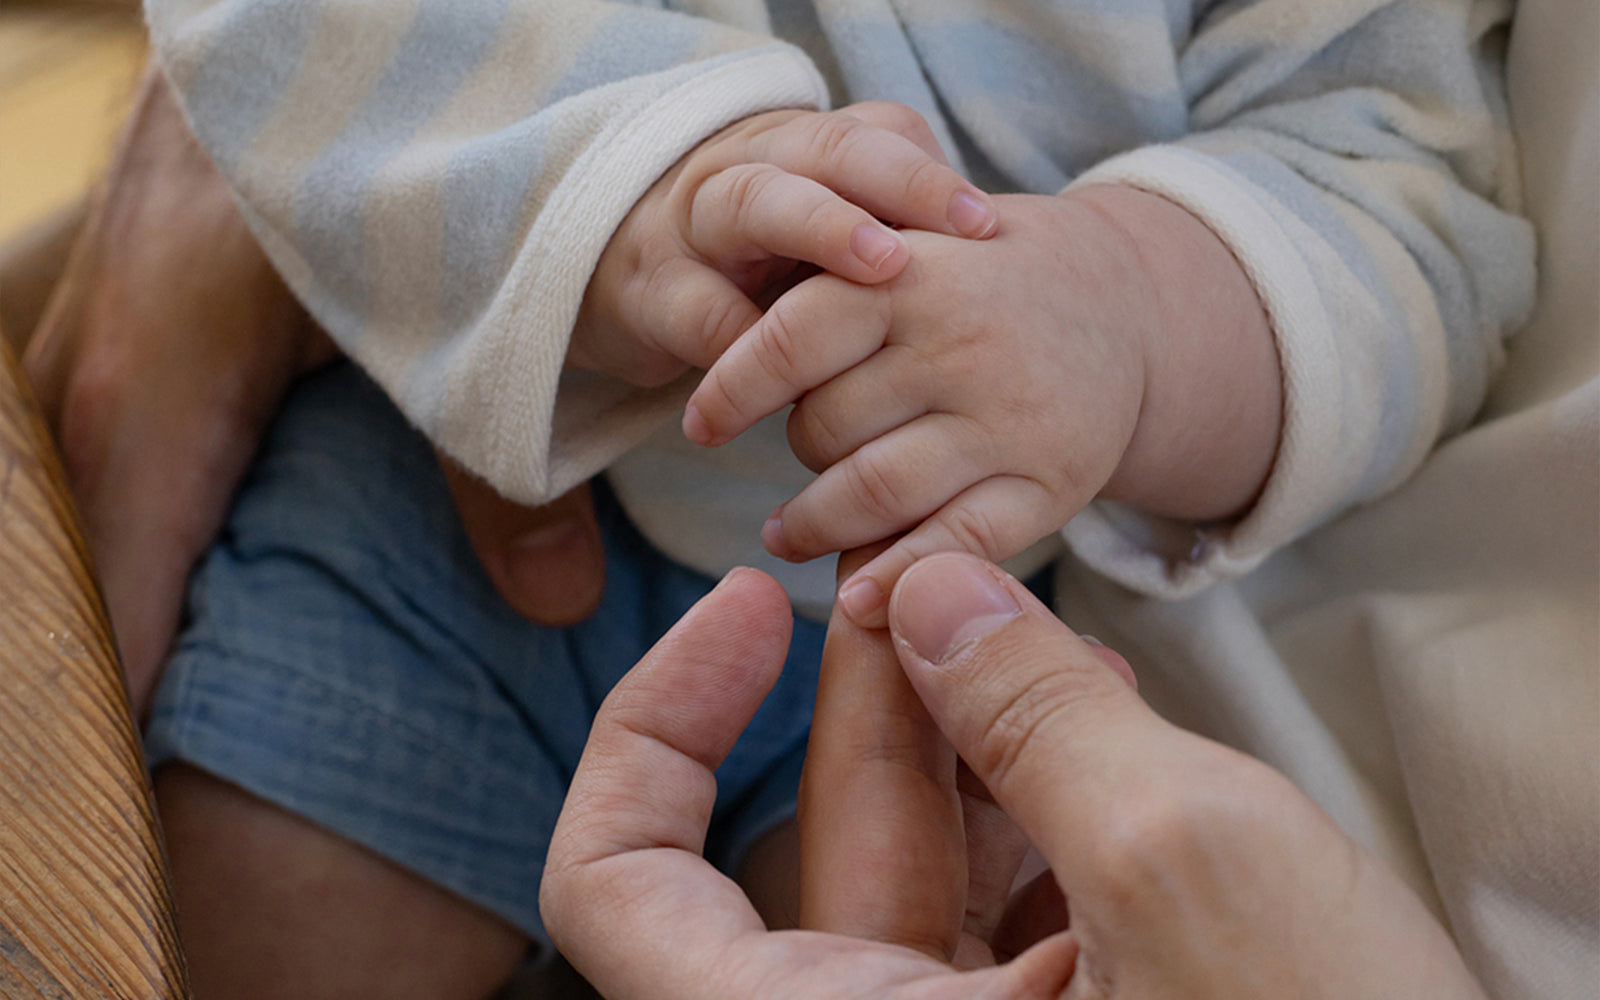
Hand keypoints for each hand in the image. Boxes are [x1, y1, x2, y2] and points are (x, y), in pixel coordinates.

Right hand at [22, 67, 604, 715]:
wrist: (300, 25)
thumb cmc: (371, 170)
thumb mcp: (440, 316)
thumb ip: (495, 467)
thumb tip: (558, 606)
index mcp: (167, 388)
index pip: (119, 589)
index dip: (125, 698)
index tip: (139, 798)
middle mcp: (99, 376)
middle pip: (74, 565)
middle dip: (104, 665)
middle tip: (145, 773)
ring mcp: (90, 345)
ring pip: (71, 508)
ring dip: (105, 596)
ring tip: (148, 691)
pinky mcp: (113, 326)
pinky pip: (91, 456)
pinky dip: (119, 524)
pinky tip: (159, 568)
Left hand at [542, 552, 1489, 998]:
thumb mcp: (1183, 865)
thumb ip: (1037, 718)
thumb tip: (932, 596)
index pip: (617, 889)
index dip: (649, 732)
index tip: (741, 610)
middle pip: (820, 833)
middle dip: (879, 684)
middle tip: (938, 573)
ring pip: (927, 855)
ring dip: (975, 727)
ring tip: (1036, 635)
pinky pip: (1011, 896)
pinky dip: (1045, 797)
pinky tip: (1101, 719)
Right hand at [570, 102, 997, 387]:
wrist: (624, 276)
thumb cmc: (757, 267)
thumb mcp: (824, 243)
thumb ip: (894, 242)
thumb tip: (996, 267)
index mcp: (803, 151)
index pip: (875, 137)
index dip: (930, 175)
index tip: (989, 223)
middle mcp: (752, 165)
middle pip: (825, 150)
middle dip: (895, 183)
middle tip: (959, 230)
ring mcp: (695, 222)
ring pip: (756, 201)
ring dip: (823, 227)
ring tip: (883, 268)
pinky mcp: (651, 292)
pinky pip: (698, 311)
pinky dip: (745, 347)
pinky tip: (793, 379)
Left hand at [684, 186, 1283, 626]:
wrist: (1123, 305)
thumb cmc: (979, 284)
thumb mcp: (913, 251)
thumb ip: (832, 288)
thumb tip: (723, 364)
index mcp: (913, 276)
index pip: (794, 336)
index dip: (733, 390)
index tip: (700, 427)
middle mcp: (960, 346)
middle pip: (826, 426)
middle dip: (794, 453)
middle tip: (794, 462)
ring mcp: (1008, 421)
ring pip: (876, 493)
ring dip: (815, 526)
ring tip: (787, 532)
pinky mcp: (1049, 485)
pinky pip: (957, 545)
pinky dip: (898, 580)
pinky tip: (857, 602)